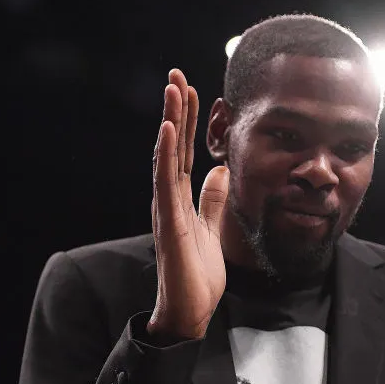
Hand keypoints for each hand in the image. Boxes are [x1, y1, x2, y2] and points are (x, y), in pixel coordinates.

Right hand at [147, 69, 229, 340]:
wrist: (190, 309)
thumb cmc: (197, 274)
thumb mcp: (211, 227)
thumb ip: (212, 199)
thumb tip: (220, 171)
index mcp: (179, 198)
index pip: (182, 151)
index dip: (185, 120)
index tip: (191, 90)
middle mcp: (168, 198)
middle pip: (171, 145)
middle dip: (174, 109)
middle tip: (175, 74)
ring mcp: (166, 208)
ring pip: (165, 156)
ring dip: (168, 121)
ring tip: (172, 89)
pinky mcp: (168, 222)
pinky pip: (165, 182)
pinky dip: (164, 153)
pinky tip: (166, 128)